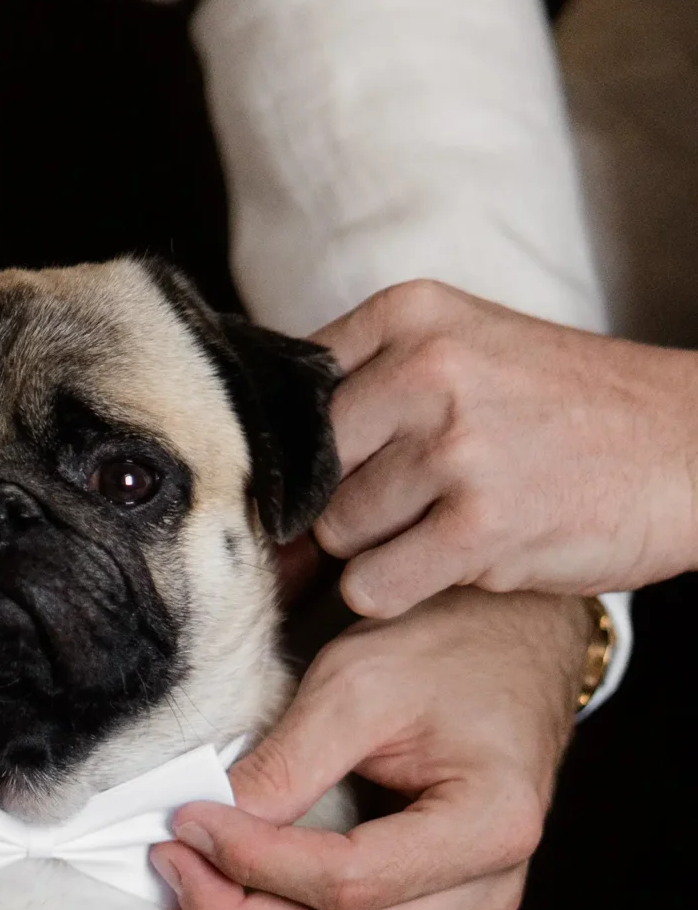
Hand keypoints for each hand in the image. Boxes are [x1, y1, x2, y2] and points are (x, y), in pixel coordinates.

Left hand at [149, 589, 585, 909]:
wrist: (512, 651)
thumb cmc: (447, 651)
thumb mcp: (359, 682)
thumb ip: (286, 763)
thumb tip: (205, 826)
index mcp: (491, 826)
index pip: (346, 882)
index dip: (251, 861)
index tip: (185, 820)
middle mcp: (489, 894)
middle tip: (167, 865)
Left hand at [311, 279, 697, 615]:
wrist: (691, 447)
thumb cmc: (568, 413)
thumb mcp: (469, 348)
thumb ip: (371, 380)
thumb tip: (256, 460)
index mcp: (413, 314)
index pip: (290, 394)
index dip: (297, 452)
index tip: (335, 471)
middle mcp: (427, 368)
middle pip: (307, 473)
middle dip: (337, 508)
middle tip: (403, 511)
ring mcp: (455, 446)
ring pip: (337, 534)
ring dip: (376, 552)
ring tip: (445, 529)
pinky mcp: (480, 525)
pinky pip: (372, 586)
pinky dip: (397, 594)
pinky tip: (453, 566)